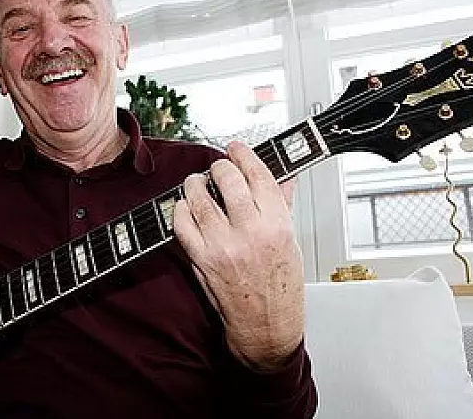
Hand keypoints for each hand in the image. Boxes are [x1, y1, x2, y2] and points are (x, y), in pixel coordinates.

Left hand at [174, 141, 303, 370]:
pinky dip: (181, 209)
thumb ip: (282, 205)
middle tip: (219, 167)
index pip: (258, 175)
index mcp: (276, 224)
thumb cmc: (280, 287)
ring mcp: (221, 245)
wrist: (266, 324)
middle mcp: (249, 232)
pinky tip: (188, 207)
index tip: (237, 149)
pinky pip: (181, 222)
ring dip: (196, 183)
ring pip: (199, 197)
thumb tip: (282, 177)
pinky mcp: (201, 258)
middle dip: (220, 166)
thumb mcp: (291, 241)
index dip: (244, 155)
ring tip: (199, 183)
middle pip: (226, 179)